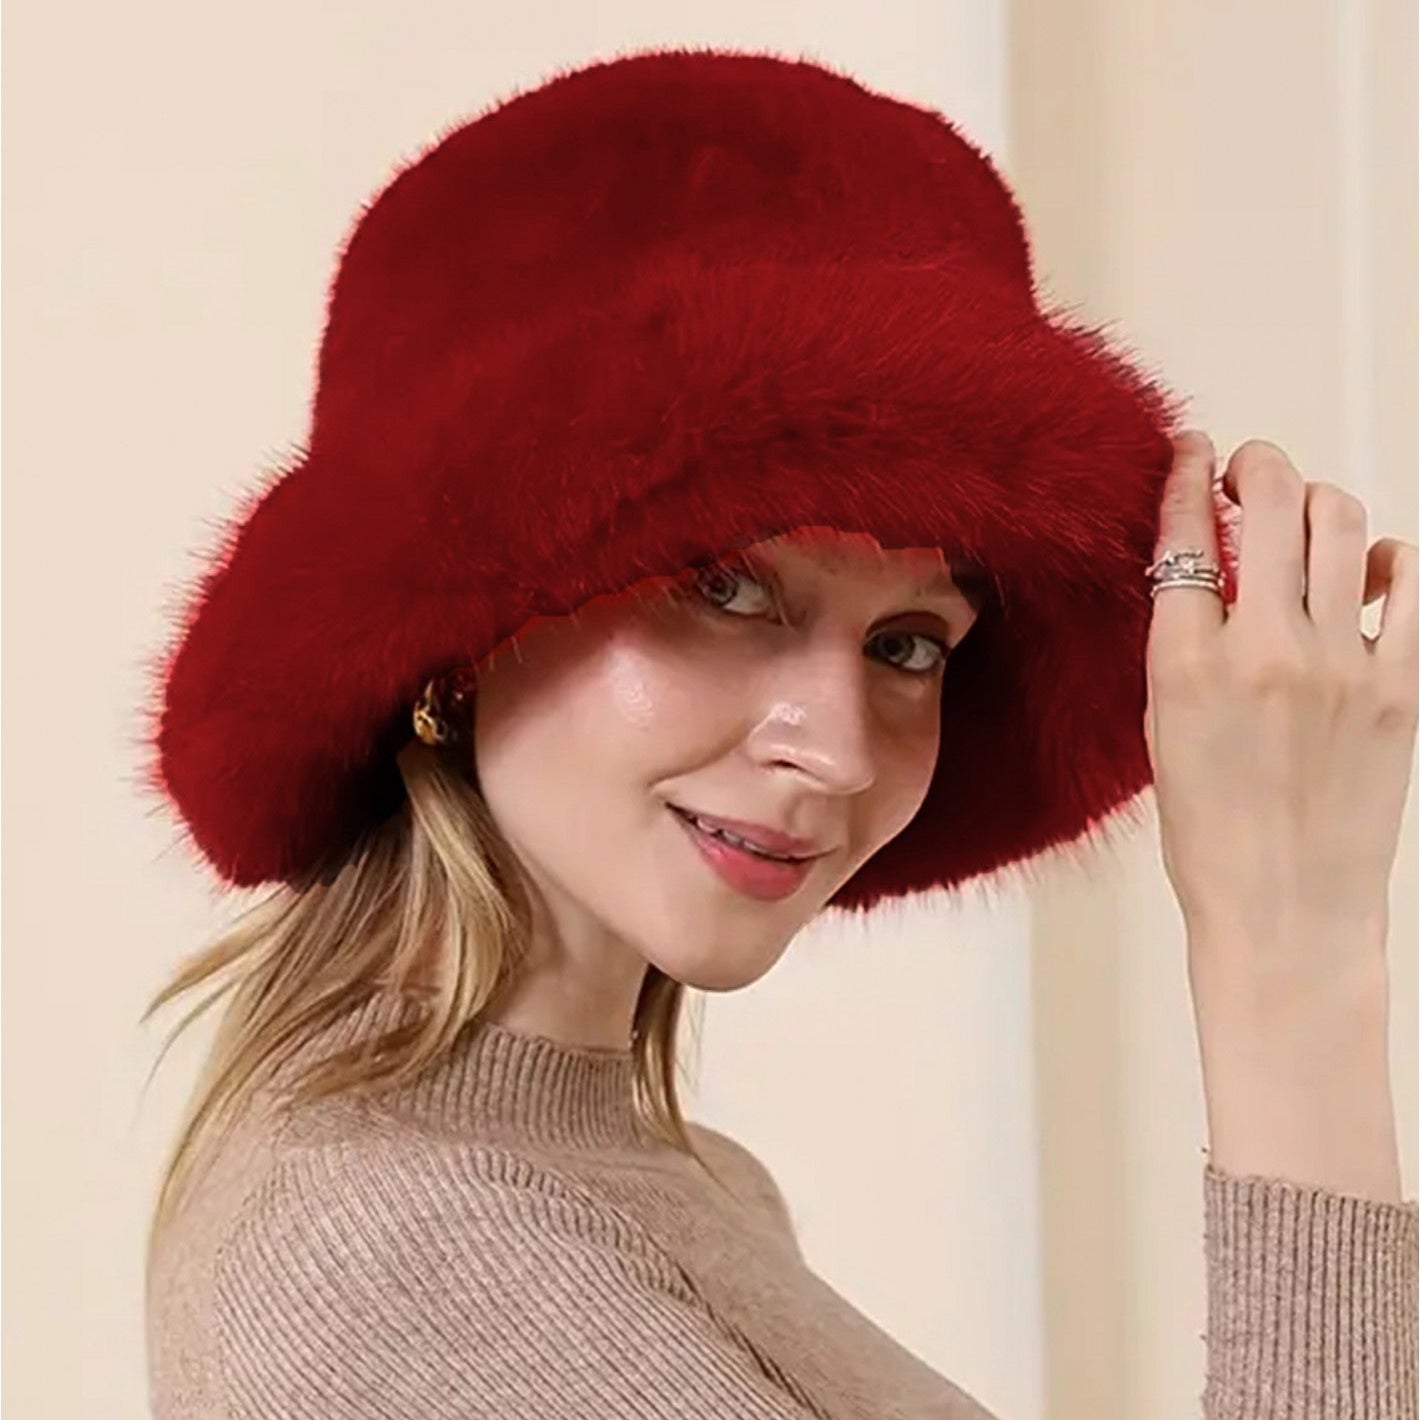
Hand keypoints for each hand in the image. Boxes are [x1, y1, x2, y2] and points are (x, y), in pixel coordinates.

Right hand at [1144, 432, 1417, 1009]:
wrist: (1283, 909)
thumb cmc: (1212, 833)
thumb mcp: (1162, 726)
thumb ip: (1181, 640)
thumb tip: (1203, 569)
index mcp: (1184, 664)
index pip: (1183, 534)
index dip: (1187, 474)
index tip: (1192, 450)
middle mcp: (1264, 650)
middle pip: (1270, 503)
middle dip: (1257, 464)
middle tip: (1248, 468)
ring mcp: (1341, 664)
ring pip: (1341, 523)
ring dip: (1317, 499)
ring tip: (1303, 515)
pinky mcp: (1401, 687)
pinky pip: (1410, 582)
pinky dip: (1388, 557)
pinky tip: (1368, 569)